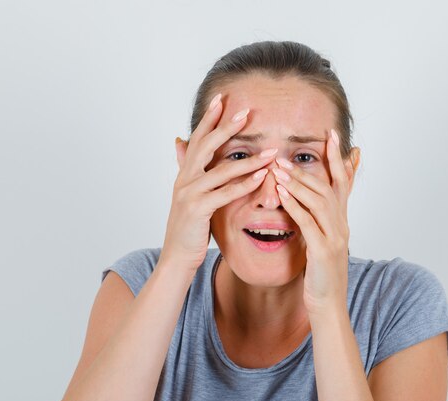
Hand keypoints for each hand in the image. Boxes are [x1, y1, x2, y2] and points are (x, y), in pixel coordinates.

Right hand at [159, 94, 278, 274]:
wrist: (177, 255)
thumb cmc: (188, 225)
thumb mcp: (187, 192)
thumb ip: (187, 167)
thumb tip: (179, 141)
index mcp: (185, 173)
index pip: (197, 139)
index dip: (209, 118)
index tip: (221, 99)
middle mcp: (185, 179)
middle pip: (206, 146)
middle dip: (226, 127)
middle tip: (246, 112)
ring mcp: (190, 194)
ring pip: (222, 170)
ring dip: (249, 160)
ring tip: (270, 151)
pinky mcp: (198, 210)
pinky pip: (225, 193)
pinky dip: (245, 184)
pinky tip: (262, 177)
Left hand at [272, 129, 351, 314]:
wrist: (328, 305)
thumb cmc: (320, 274)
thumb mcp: (321, 242)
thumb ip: (316, 220)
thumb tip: (306, 201)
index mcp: (340, 221)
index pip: (342, 182)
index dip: (338, 158)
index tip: (331, 135)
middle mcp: (342, 225)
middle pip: (330, 187)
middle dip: (311, 167)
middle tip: (288, 153)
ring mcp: (335, 238)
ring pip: (320, 201)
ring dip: (299, 183)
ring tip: (280, 168)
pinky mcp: (323, 252)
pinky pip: (308, 223)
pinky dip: (295, 206)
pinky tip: (281, 195)